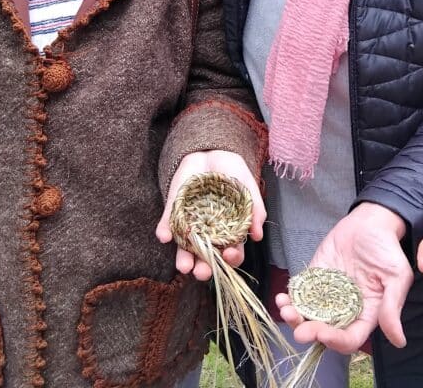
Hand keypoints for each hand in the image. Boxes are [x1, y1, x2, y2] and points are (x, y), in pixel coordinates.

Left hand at [155, 150, 265, 281]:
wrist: (212, 151)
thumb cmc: (233, 173)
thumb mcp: (248, 188)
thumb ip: (255, 210)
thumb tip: (257, 236)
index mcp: (229, 231)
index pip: (231, 252)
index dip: (231, 258)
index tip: (229, 255)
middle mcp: (208, 233)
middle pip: (207, 257)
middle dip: (204, 268)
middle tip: (202, 272)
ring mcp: (190, 224)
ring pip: (185, 248)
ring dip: (183, 259)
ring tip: (184, 266)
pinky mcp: (173, 212)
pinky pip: (167, 226)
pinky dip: (164, 231)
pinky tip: (164, 236)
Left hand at [277, 202, 411, 352]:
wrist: (369, 222)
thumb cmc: (387, 249)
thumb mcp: (397, 277)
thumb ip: (392, 307)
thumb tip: (399, 341)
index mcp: (365, 314)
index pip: (349, 339)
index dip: (336, 341)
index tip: (323, 333)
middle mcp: (344, 310)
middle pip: (324, 331)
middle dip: (310, 332)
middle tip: (300, 330)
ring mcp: (326, 295)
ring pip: (307, 316)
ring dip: (295, 318)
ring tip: (286, 310)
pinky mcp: (313, 280)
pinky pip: (299, 295)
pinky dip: (289, 299)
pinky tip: (282, 298)